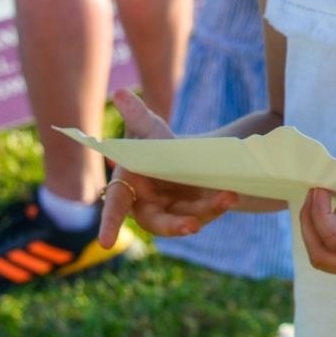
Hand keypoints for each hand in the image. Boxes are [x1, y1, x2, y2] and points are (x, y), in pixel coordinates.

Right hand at [94, 89, 238, 247]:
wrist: (183, 152)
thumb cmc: (154, 142)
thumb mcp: (148, 127)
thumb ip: (136, 115)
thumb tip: (120, 93)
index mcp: (128, 187)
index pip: (115, 207)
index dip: (109, 225)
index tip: (104, 244)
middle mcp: (148, 205)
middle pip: (156, 222)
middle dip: (174, 225)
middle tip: (192, 226)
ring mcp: (173, 211)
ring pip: (186, 217)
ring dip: (206, 210)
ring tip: (227, 198)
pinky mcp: (195, 210)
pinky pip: (205, 211)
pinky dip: (218, 203)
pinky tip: (230, 194)